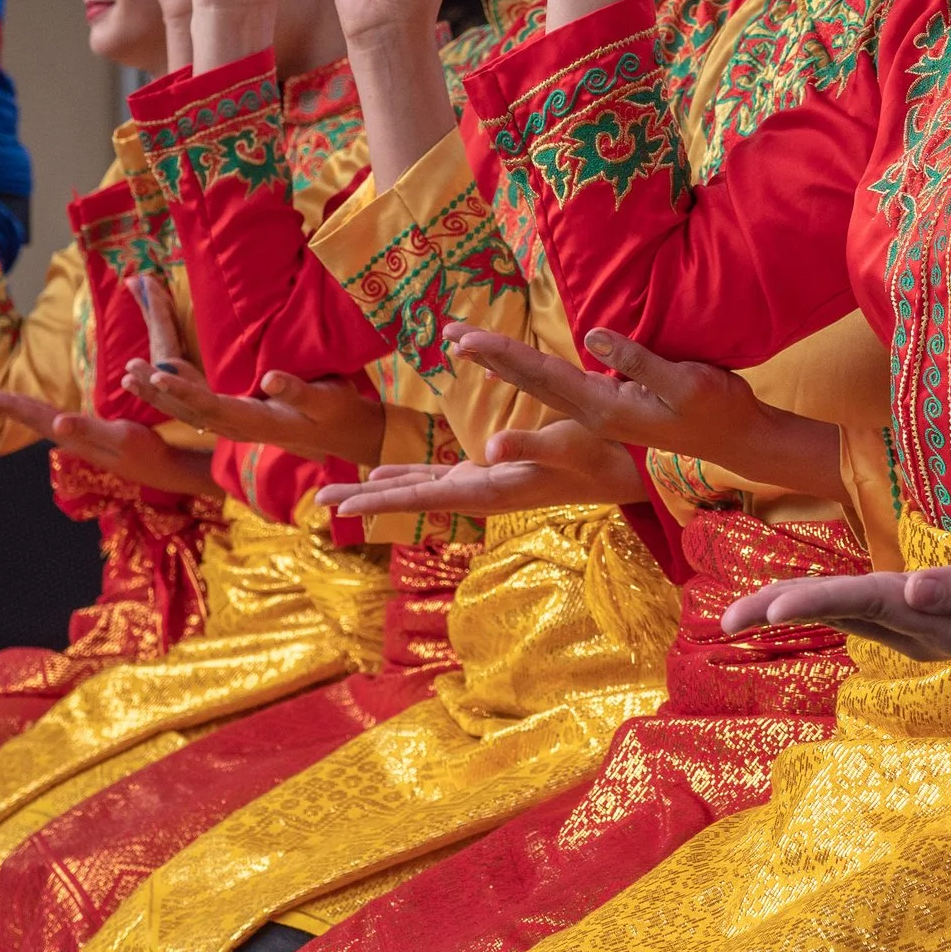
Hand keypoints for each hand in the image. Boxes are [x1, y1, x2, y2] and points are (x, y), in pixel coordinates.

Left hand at [0, 391, 219, 497]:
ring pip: (42, 422)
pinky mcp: (89, 440)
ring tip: (4, 403)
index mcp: (71, 434)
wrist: (163, 470)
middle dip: (8, 407)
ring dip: (22, 412)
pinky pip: (56, 424)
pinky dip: (42, 416)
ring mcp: (79, 441)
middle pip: (32, 419)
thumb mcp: (119, 435)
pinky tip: (45, 416)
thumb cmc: (144, 450)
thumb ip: (87, 428)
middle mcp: (69, 438)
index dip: (8, 405)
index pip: (33, 415)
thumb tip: (55, 424)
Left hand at [122, 361, 385, 466]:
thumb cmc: (336, 412)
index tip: (157, 376)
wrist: (344, 433)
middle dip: (157, 393)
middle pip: (189, 413)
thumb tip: (268, 378)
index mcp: (256, 422)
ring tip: (129, 375)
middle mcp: (240, 427)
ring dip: (159, 394)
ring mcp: (237, 424)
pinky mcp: (239, 418)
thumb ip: (297, 391)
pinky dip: (175, 394)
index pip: (211, 407)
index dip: (182, 392)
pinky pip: (199, 409)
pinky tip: (159, 380)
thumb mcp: (324, 399)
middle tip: (127, 371)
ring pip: (189, 413)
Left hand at [323, 419, 641, 518]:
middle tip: (318, 500)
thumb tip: (486, 451)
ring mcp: (484, 484)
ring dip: (379, 488)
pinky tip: (386, 471)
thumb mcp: (568, 446)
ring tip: (337, 492)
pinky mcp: (490, 473)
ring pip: (420, 487)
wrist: (632, 472)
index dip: (384, 497)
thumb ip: (529, 448)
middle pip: (413, 497)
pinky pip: (439, 475)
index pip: (428, 496)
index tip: (342, 504)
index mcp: (494, 488)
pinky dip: (408, 473)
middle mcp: (482, 492)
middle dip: (367, 497)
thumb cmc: (605, 454)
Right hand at [446, 322, 845, 499]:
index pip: (534, 374)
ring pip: (572, 383)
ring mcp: (636, 406)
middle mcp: (604, 408)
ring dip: (527, 365)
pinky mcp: (678, 392)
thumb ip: (612, 364)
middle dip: (495, 357)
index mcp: (593, 402)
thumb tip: (584, 340)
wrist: (737, 435)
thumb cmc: (685, 409)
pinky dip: (621, 354)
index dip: (494, 357)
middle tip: (456, 336)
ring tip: (486, 344)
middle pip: (539, 377)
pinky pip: (647, 370)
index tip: (457, 335)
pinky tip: (595, 335)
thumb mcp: (643, 387)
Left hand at [718, 533, 950, 660]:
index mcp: (935, 617)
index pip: (864, 604)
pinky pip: (857, 613)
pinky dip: (820, 605)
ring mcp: (916, 632)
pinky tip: (787, 605)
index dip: (818, 601)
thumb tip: (911, 592)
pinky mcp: (917, 624)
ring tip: (737, 616)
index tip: (774, 609)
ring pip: (842, 616)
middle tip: (727, 621)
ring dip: (791, 612)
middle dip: (783, 612)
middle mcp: (916, 631)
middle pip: (841, 614)